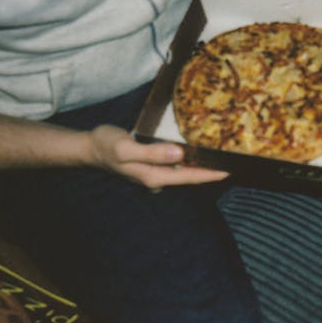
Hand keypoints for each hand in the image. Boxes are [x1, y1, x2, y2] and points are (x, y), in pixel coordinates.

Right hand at [88, 125, 227, 188]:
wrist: (89, 147)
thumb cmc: (106, 145)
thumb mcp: (125, 148)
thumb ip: (152, 152)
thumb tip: (179, 154)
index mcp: (154, 176)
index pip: (189, 177)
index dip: (211, 174)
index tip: (230, 169)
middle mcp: (157, 177)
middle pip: (190, 175)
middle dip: (210, 169)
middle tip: (232, 159)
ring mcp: (154, 172)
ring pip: (184, 169)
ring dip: (201, 163)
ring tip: (220, 153)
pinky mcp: (152, 163)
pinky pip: (175, 162)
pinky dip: (188, 157)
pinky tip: (197, 148)